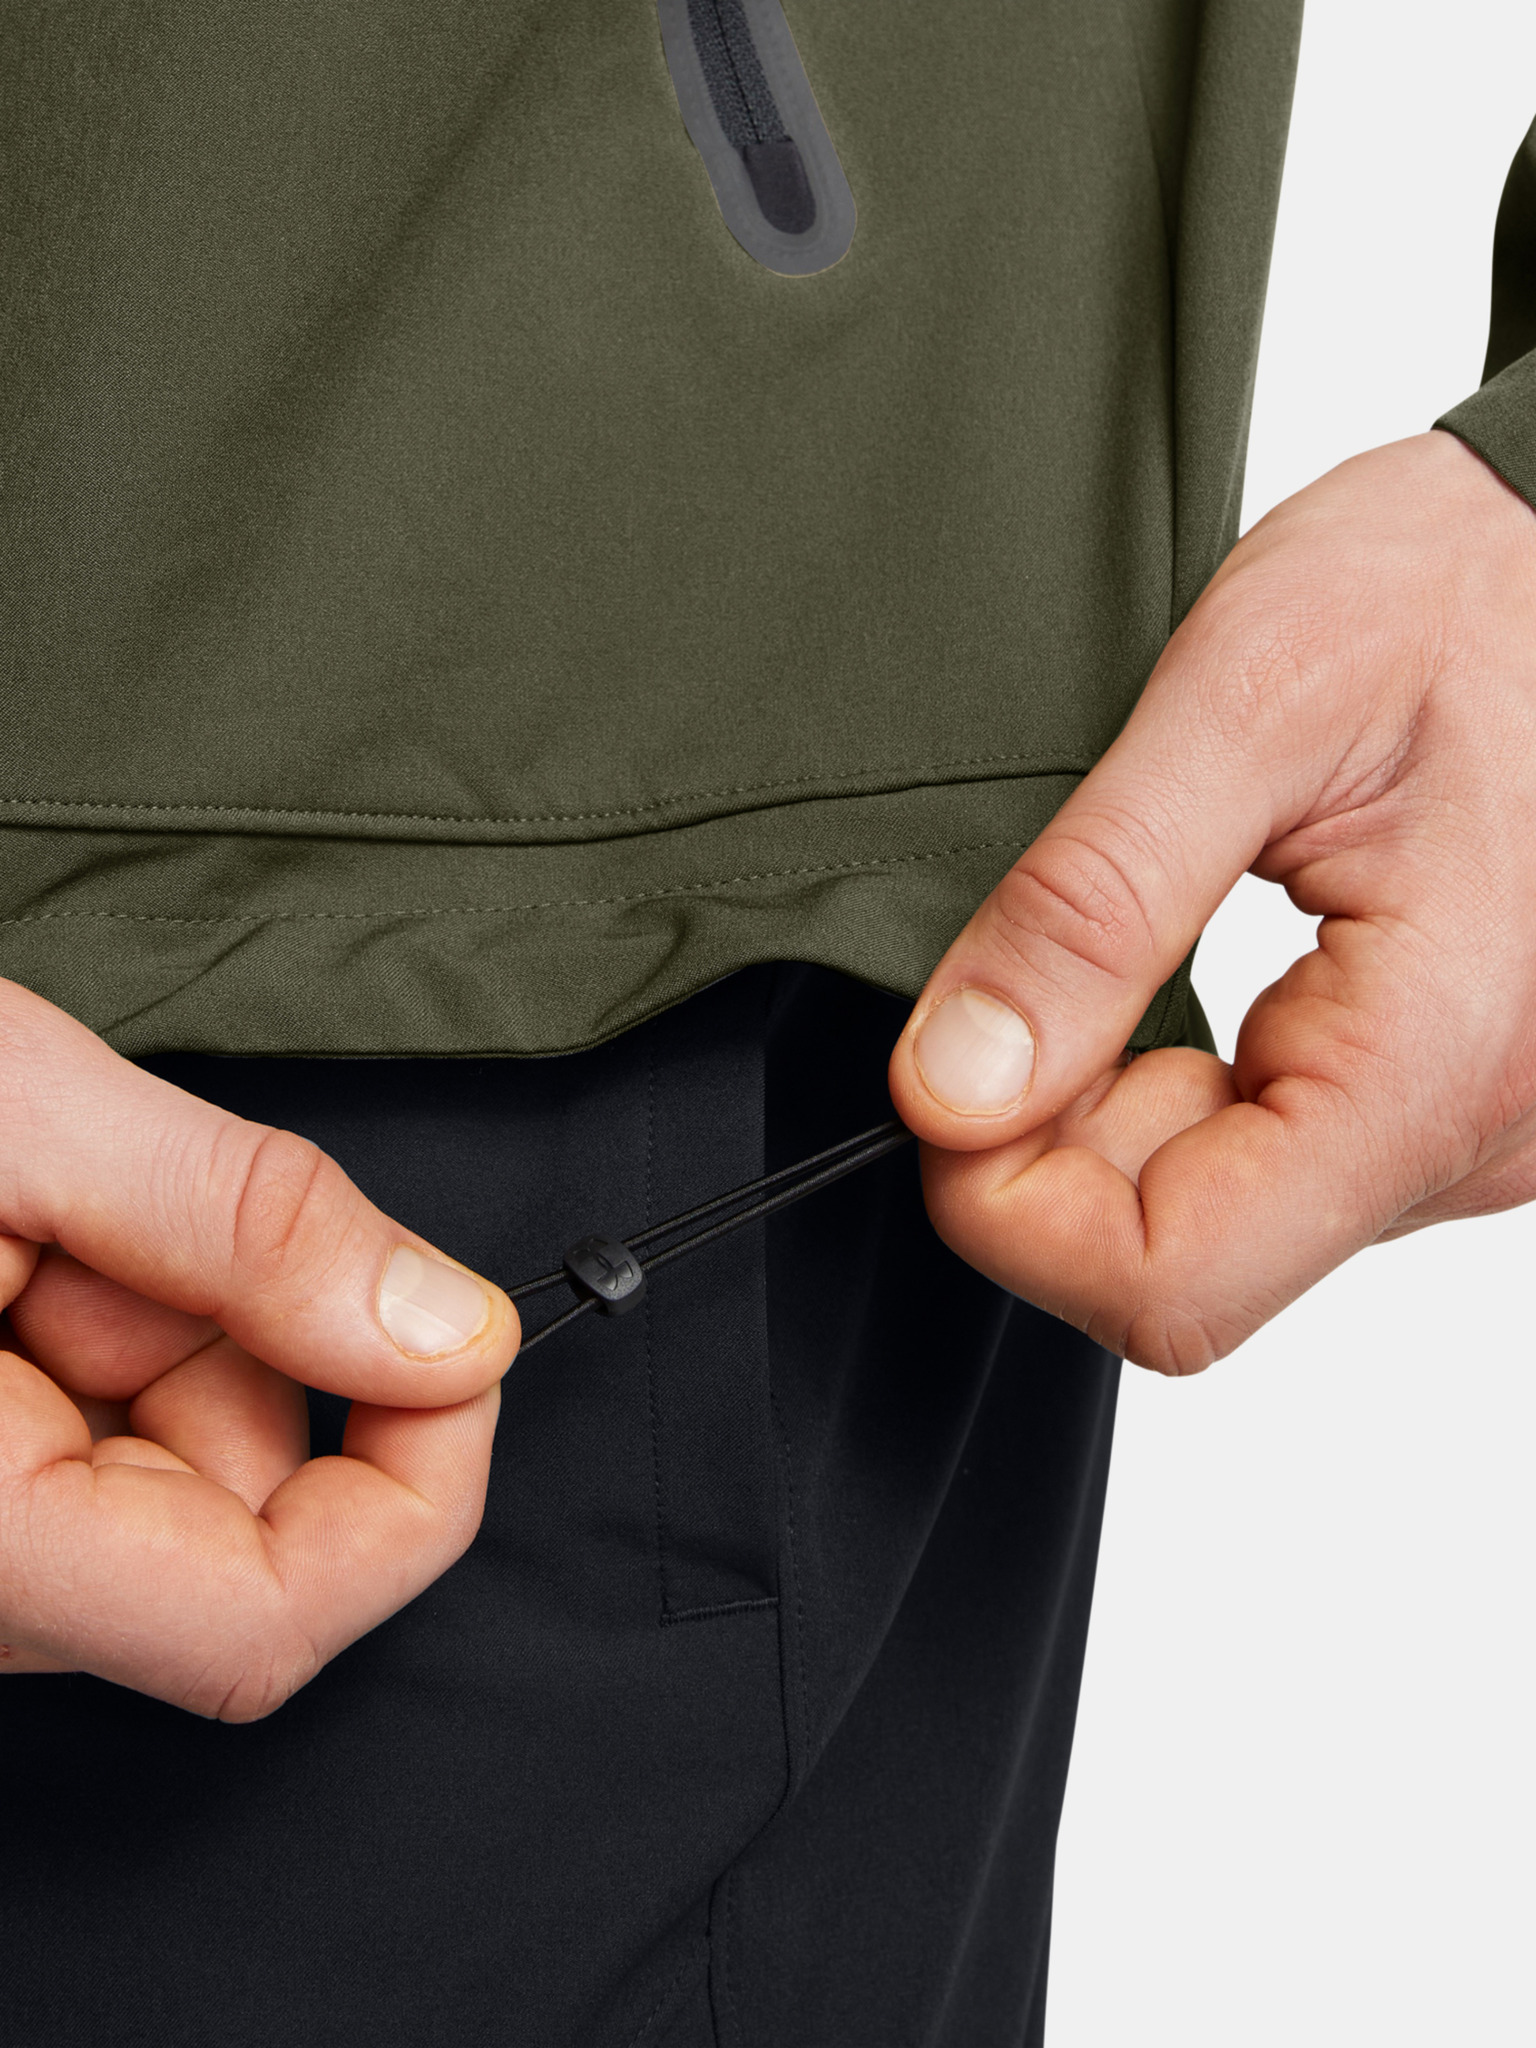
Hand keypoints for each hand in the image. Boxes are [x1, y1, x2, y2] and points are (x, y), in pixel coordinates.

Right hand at [0, 982, 517, 1715]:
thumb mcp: (13, 1112)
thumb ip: (243, 1225)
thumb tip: (451, 1328)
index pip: (266, 1621)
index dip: (413, 1489)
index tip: (459, 1342)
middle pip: (240, 1528)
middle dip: (257, 1343)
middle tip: (143, 1198)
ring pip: (179, 1471)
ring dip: (178, 1314)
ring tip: (47, 1198)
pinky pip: (106, 1436)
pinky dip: (120, 1316)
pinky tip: (28, 1232)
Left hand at [889, 431, 1535, 1371]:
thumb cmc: (1459, 586)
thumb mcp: (1245, 702)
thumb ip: (1091, 910)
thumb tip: (952, 1089)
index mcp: (1435, 1061)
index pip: (1172, 1284)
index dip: (1011, 1206)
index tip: (951, 1075)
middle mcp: (1475, 1141)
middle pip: (1182, 1264)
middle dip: (1052, 1138)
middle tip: (1040, 963)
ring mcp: (1469, 1135)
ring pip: (1215, 1220)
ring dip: (1114, 1103)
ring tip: (1142, 927)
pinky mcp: (1442, 1103)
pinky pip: (1267, 1163)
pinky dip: (1180, 1085)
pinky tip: (1193, 959)